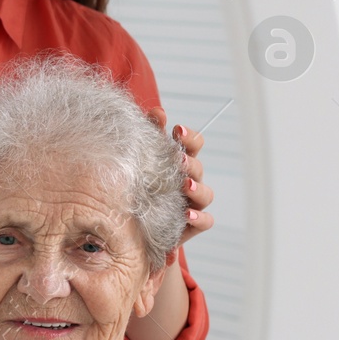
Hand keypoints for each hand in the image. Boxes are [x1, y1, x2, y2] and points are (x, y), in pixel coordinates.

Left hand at [145, 107, 213, 245]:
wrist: (132, 228)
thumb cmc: (139, 188)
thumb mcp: (142, 160)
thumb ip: (150, 135)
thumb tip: (158, 112)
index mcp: (179, 164)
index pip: (193, 145)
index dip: (190, 137)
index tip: (177, 129)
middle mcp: (189, 182)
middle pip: (199, 168)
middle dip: (190, 162)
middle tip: (178, 158)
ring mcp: (192, 203)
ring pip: (206, 194)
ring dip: (197, 188)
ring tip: (185, 185)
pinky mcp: (190, 225)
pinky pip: (205, 220)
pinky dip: (199, 217)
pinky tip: (187, 213)